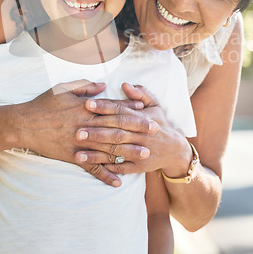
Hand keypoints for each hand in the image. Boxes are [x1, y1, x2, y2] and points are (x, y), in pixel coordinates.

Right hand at [15, 80, 145, 186]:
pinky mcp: (74, 157)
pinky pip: (93, 168)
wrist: (24, 124)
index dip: (131, 108)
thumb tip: (103, 85)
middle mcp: (87, 126)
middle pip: (117, 127)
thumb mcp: (63, 88)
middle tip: (155, 131)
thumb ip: (85, 86)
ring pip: (109, 149)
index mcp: (86, 108)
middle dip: (137, 129)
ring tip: (145, 155)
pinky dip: (105, 175)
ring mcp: (82, 143)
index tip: (146, 109)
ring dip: (128, 152)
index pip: (113, 108)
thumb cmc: (44, 103)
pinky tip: (118, 183)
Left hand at [74, 83, 191, 176]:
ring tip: (78, 154)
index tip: (87, 104)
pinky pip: (121, 167)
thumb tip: (125, 85)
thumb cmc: (160, 123)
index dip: (104, 107)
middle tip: (77, 131)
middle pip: (116, 132)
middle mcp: (140, 135)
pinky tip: (93, 167)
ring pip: (116, 151)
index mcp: (141, 118)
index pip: (120, 111)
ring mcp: (140, 152)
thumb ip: (140, 94)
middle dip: (96, 132)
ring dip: (96, 154)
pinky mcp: (139, 167)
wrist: (175, 150)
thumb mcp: (154, 105)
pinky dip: (108, 168)